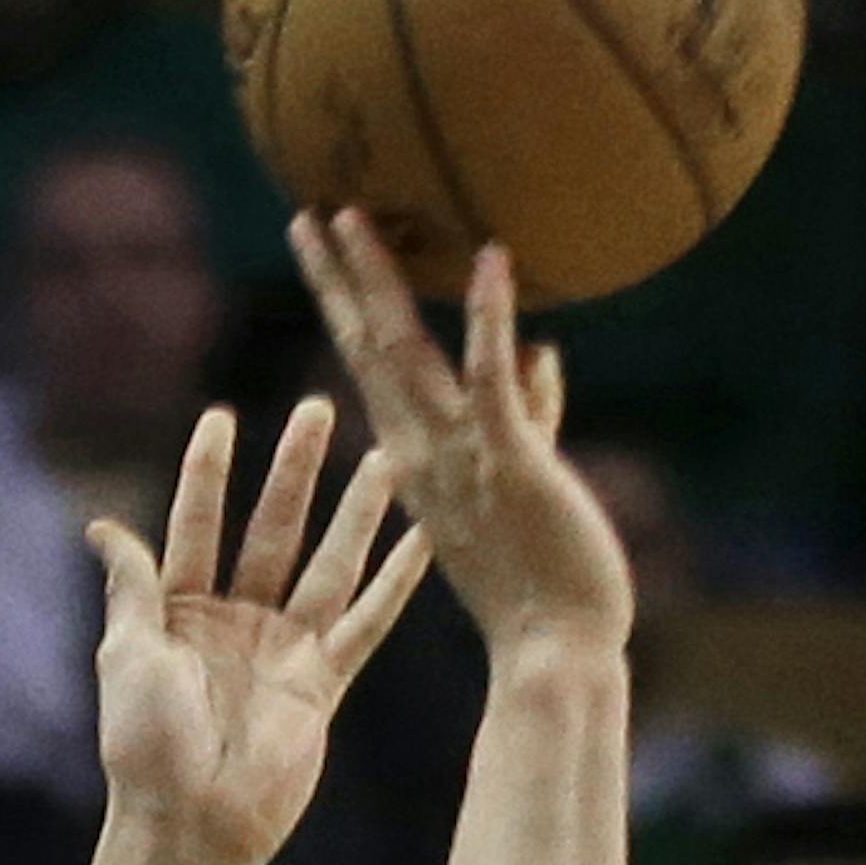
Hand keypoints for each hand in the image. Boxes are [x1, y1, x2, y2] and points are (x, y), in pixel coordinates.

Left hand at [90, 393, 430, 864]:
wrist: (193, 823)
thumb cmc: (146, 746)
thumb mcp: (126, 655)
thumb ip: (132, 587)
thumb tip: (103, 527)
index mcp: (180, 611)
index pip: (197, 525)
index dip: (208, 474)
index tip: (223, 416)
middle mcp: (236, 621)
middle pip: (272, 529)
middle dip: (296, 471)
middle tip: (322, 409)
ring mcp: (283, 649)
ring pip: (329, 564)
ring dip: (357, 512)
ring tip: (388, 456)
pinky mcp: (322, 682)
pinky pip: (367, 624)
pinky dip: (398, 583)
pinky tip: (424, 541)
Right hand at [291, 214, 631, 662]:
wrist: (555, 652)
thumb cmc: (545, 580)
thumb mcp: (529, 482)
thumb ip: (531, 413)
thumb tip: (542, 351)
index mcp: (415, 461)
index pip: (371, 366)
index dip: (345, 303)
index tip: (323, 248)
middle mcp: (421, 453)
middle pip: (366, 348)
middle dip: (336, 278)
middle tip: (310, 212)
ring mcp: (459, 457)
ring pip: (403, 354)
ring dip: (376, 281)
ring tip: (353, 214)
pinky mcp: (509, 462)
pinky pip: (491, 378)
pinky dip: (488, 318)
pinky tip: (490, 258)